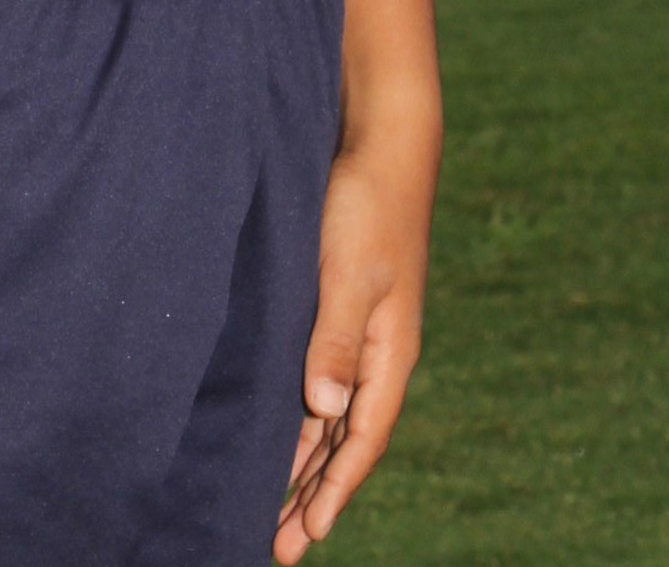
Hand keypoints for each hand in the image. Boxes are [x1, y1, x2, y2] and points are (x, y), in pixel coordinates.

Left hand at [274, 132, 435, 557]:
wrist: (381, 141)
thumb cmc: (366, 203)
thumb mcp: (349, 272)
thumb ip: (336, 339)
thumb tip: (324, 410)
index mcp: (390, 353)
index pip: (362, 440)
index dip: (334, 491)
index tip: (305, 537)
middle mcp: (379, 353)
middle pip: (346, 442)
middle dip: (316, 495)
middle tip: (281, 548)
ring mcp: (361, 332)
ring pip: (333, 418)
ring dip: (306, 465)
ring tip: (277, 511)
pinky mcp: (340, 308)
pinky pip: (323, 385)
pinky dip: (303, 421)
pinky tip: (282, 434)